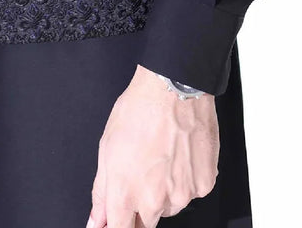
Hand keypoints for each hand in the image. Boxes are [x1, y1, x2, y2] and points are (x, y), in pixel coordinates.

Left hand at [86, 63, 219, 227]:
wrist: (173, 88)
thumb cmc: (139, 110)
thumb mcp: (106, 147)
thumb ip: (102, 190)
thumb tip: (98, 219)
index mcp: (126, 192)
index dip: (118, 222)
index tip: (119, 215)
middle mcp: (155, 200)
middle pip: (146, 221)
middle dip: (141, 205)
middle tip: (143, 172)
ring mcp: (182, 195)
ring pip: (170, 207)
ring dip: (165, 191)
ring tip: (162, 155)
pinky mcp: (204, 185)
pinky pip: (191, 192)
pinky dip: (186, 179)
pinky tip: (179, 154)